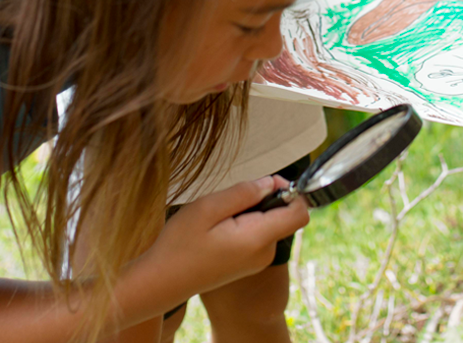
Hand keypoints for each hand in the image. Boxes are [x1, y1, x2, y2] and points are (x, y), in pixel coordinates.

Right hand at [143, 176, 308, 307]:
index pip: (299, 213)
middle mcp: (264, 253)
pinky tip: (219, 226)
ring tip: (219, 215)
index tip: (266, 181)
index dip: (290, 190)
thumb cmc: (180, 243)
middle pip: (283, 214)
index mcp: (257, 239)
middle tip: (228, 200)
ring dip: (251, 210)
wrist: (162, 280)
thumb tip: (271, 183)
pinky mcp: (249, 262)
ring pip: (269, 221)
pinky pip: (258, 232)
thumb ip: (243, 193)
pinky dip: (245, 222)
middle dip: (264, 198)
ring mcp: (257, 260)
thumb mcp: (208, 208)